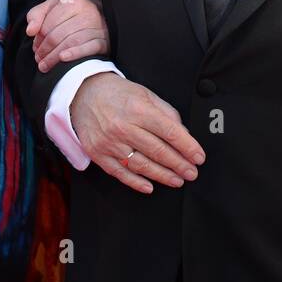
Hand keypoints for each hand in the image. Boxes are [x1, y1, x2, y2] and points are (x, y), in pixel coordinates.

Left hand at [26, 0, 108, 72]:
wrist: (101, 20)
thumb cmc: (71, 15)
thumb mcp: (52, 8)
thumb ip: (37, 15)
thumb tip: (30, 31)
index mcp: (74, 0)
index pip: (51, 20)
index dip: (39, 36)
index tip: (35, 46)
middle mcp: (88, 11)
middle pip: (60, 33)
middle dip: (45, 48)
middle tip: (38, 58)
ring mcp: (98, 26)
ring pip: (72, 42)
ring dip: (54, 56)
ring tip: (45, 65)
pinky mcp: (105, 41)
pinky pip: (89, 48)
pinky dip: (75, 54)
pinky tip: (63, 59)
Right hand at [70, 73, 204, 193]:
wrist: (82, 94)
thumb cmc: (118, 94)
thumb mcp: (145, 94)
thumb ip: (166, 113)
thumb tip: (183, 134)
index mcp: (138, 110)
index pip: (169, 132)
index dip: (187, 147)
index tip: (199, 157)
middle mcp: (123, 127)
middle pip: (158, 151)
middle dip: (179, 164)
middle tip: (192, 172)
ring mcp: (110, 143)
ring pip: (141, 165)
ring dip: (162, 176)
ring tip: (177, 180)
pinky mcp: (98, 154)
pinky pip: (120, 173)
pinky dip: (136, 182)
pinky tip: (150, 187)